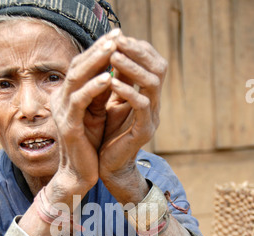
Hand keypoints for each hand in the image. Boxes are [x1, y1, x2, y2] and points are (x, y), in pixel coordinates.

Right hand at [49, 31, 118, 205]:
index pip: (81, 66)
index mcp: (67, 96)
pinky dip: (93, 88)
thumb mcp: (97, 114)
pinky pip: (80, 101)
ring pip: (76, 79)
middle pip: (77, 66)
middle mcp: (60, 100)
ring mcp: (62, 112)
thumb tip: (116, 69)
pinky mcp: (68, 125)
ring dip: (96, 62)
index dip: (98, 50)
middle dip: (98, 49)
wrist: (80, 174)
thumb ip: (102, 93)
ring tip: (114, 48)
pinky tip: (108, 78)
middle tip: (116, 34)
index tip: (117, 35)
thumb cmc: (89, 145)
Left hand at [99, 32, 166, 185]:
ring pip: (152, 84)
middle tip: (117, 41)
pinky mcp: (143, 132)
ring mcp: (151, 118)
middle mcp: (154, 105)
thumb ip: (118, 81)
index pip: (153, 63)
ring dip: (132, 68)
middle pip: (158, 68)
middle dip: (138, 52)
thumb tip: (114, 52)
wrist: (109, 167)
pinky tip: (112, 84)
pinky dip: (128, 92)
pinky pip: (141, 106)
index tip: (119, 37)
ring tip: (113, 57)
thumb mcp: (112, 103)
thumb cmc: (108, 134)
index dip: (139, 48)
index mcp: (148, 96)